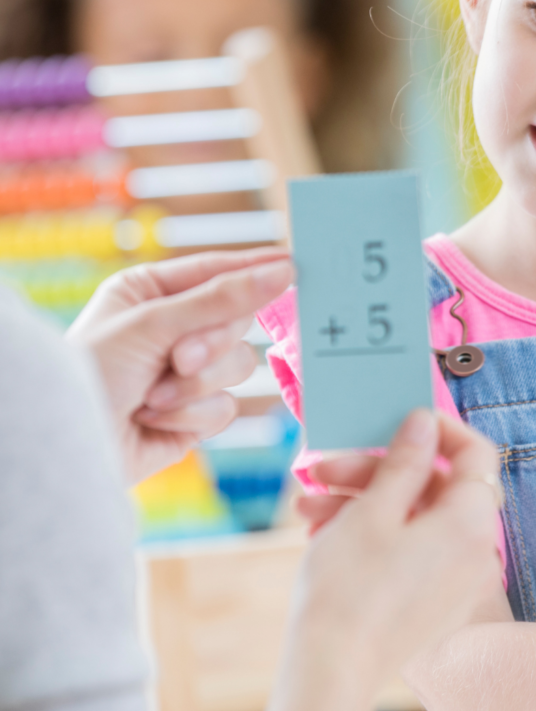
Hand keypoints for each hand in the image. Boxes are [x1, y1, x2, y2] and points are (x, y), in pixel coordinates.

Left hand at [66, 249, 293, 482]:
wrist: (67, 448)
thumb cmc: (91, 373)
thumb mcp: (153, 324)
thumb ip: (222, 298)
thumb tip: (284, 270)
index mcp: (152, 292)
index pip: (216, 271)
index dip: (254, 268)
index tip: (294, 263)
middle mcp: (172, 328)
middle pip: (238, 321)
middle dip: (209, 345)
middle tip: (180, 359)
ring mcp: (185, 373)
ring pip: (239, 366)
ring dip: (196, 385)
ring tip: (153, 398)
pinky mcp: (194, 414)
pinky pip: (226, 406)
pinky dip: (191, 415)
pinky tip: (153, 419)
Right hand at [261, 410, 502, 710]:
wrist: (329, 674)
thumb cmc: (350, 589)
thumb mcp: (374, 509)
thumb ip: (405, 460)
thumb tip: (425, 422)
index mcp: (471, 522)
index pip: (476, 453)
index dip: (439, 430)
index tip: (399, 422)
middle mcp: (475, 551)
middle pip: (434, 486)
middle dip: (376, 471)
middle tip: (325, 469)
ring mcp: (455, 581)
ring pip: (414, 518)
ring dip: (362, 502)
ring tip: (308, 507)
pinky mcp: (432, 603)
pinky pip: (411, 550)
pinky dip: (375, 535)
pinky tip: (325, 532)